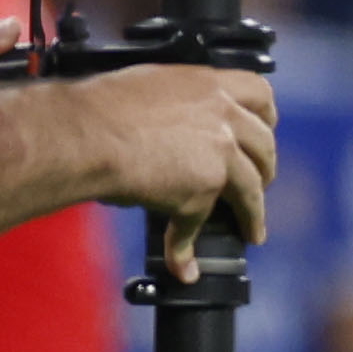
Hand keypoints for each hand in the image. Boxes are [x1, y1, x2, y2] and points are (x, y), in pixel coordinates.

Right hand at [71, 67, 277, 280]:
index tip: (266, 131)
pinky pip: (196, 225)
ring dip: (253, 213)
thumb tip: (176, 126)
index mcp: (212, 84)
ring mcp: (220, 154)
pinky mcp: (203, 190)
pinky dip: (186, 250)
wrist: (86, 134)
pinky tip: (186, 266)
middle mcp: (225, 116)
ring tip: (252, 229)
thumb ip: (179, 104)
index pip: (261, 95)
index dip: (265, 118)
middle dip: (266, 168)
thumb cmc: (102, 107)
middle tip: (261, 182)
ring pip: (250, 189)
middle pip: (265, 145)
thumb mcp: (153, 86)